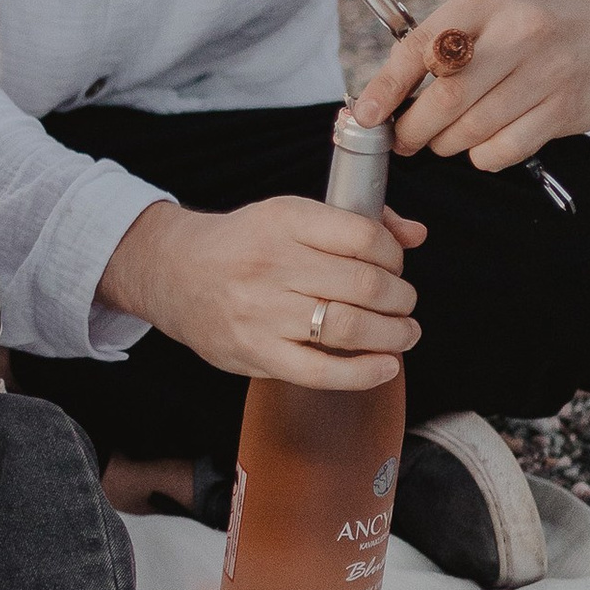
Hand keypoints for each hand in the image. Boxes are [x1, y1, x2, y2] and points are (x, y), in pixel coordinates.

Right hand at [98, 193, 427, 391]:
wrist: (173, 273)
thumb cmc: (242, 245)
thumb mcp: (289, 217)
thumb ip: (354, 222)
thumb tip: (416, 235)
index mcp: (284, 221)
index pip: (364, 237)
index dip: (395, 257)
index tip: (396, 267)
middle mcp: (272, 264)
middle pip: (366, 286)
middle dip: (401, 300)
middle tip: (405, 304)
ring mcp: (261, 311)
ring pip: (350, 328)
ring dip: (393, 335)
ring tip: (403, 333)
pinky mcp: (255, 352)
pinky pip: (321, 372)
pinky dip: (364, 373)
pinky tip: (386, 366)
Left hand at [348, 0, 589, 168]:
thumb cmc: (535, 23)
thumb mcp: (490, 8)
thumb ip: (440, 41)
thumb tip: (382, 95)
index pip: (423, 46)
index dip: (386, 87)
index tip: (366, 114)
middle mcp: (522, 28)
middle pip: (448, 97)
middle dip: (414, 128)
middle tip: (403, 138)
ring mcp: (550, 69)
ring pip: (474, 128)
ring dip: (446, 143)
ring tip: (442, 139)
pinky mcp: (568, 106)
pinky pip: (506, 148)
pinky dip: (482, 155)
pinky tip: (483, 143)